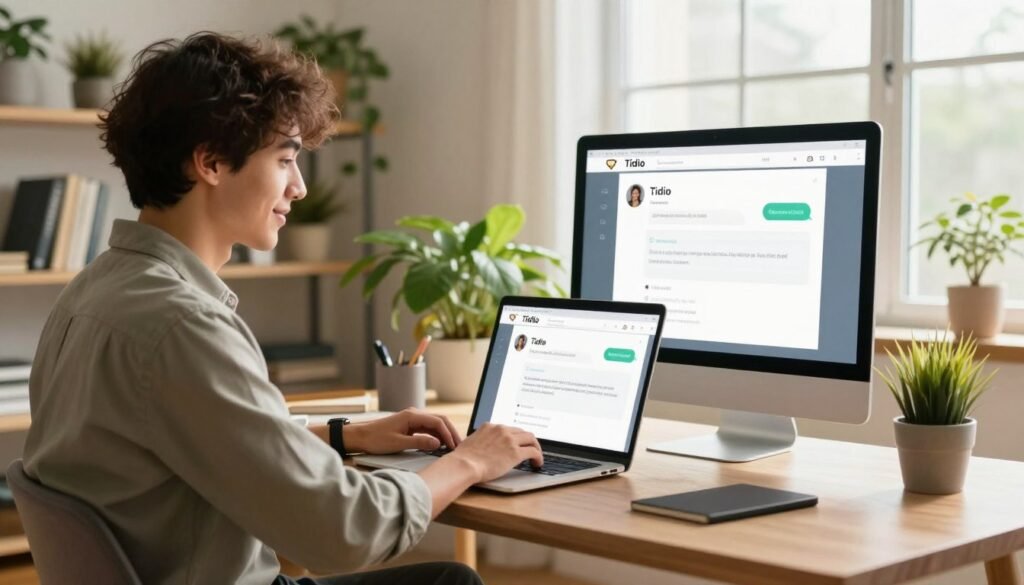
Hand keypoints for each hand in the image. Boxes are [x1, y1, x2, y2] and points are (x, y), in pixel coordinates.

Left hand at [345, 409, 460, 454]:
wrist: (360, 437)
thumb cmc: (375, 439)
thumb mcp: (398, 444)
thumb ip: (419, 443)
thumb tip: (437, 444)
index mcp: (412, 416)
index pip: (437, 422)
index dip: (448, 434)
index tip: (454, 446)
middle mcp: (414, 415)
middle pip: (439, 421)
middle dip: (450, 432)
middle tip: (459, 446)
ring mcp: (412, 420)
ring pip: (434, 425)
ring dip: (444, 435)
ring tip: (452, 447)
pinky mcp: (410, 426)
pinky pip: (427, 429)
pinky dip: (436, 436)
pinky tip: (440, 445)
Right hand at [446, 423, 542, 483]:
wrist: (464, 465)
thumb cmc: (463, 459)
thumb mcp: (471, 442)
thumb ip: (481, 440)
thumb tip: (484, 448)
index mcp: (490, 426)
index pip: (508, 429)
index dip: (515, 437)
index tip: (518, 443)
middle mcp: (501, 430)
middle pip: (522, 432)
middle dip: (527, 441)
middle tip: (530, 449)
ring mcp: (509, 440)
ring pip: (531, 439)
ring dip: (536, 447)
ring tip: (536, 457)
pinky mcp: (515, 452)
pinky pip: (533, 452)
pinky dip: (538, 457)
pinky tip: (537, 463)